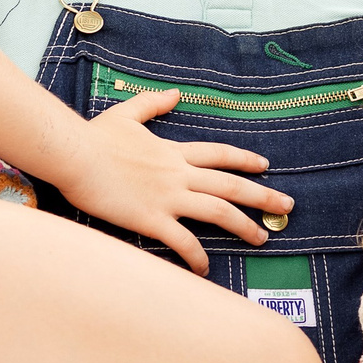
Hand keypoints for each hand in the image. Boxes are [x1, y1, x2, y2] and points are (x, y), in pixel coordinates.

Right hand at [50, 88, 292, 272]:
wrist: (75, 155)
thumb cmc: (95, 137)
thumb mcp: (127, 113)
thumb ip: (153, 104)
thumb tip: (175, 93)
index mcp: (174, 152)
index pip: (219, 154)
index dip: (244, 160)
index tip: (265, 166)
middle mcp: (179, 175)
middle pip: (231, 185)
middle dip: (263, 196)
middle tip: (287, 207)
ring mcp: (168, 197)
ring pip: (219, 212)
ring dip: (244, 226)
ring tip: (262, 238)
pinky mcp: (152, 219)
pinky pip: (183, 241)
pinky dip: (197, 257)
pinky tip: (205, 269)